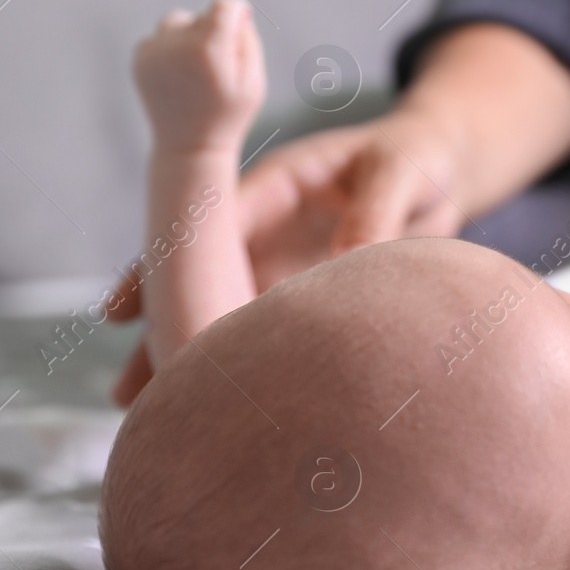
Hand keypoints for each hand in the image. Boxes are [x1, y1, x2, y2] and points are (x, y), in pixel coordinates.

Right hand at [107, 105, 467, 404]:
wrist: (442, 171)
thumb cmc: (415, 156)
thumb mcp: (398, 171)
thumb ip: (374, 211)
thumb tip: (351, 260)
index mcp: (273, 188)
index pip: (207, 229)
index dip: (168, 267)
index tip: (128, 309)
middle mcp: (264, 232)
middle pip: (199, 281)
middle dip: (162, 332)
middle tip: (127, 391)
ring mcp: (279, 267)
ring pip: (221, 313)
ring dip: (190, 355)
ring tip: (146, 412)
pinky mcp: (304, 298)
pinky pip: (264, 333)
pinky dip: (242, 364)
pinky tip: (219, 407)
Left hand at [132, 0, 264, 154]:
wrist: (189, 146)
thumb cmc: (228, 115)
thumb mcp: (254, 81)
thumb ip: (248, 40)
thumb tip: (237, 11)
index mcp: (209, 47)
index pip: (225, 4)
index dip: (237, 13)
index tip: (241, 26)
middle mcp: (177, 43)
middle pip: (202, 15)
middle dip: (214, 32)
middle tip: (218, 68)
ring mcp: (154, 51)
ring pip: (177, 22)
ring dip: (189, 37)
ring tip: (197, 70)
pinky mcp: (140, 59)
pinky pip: (160, 37)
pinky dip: (170, 49)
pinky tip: (180, 76)